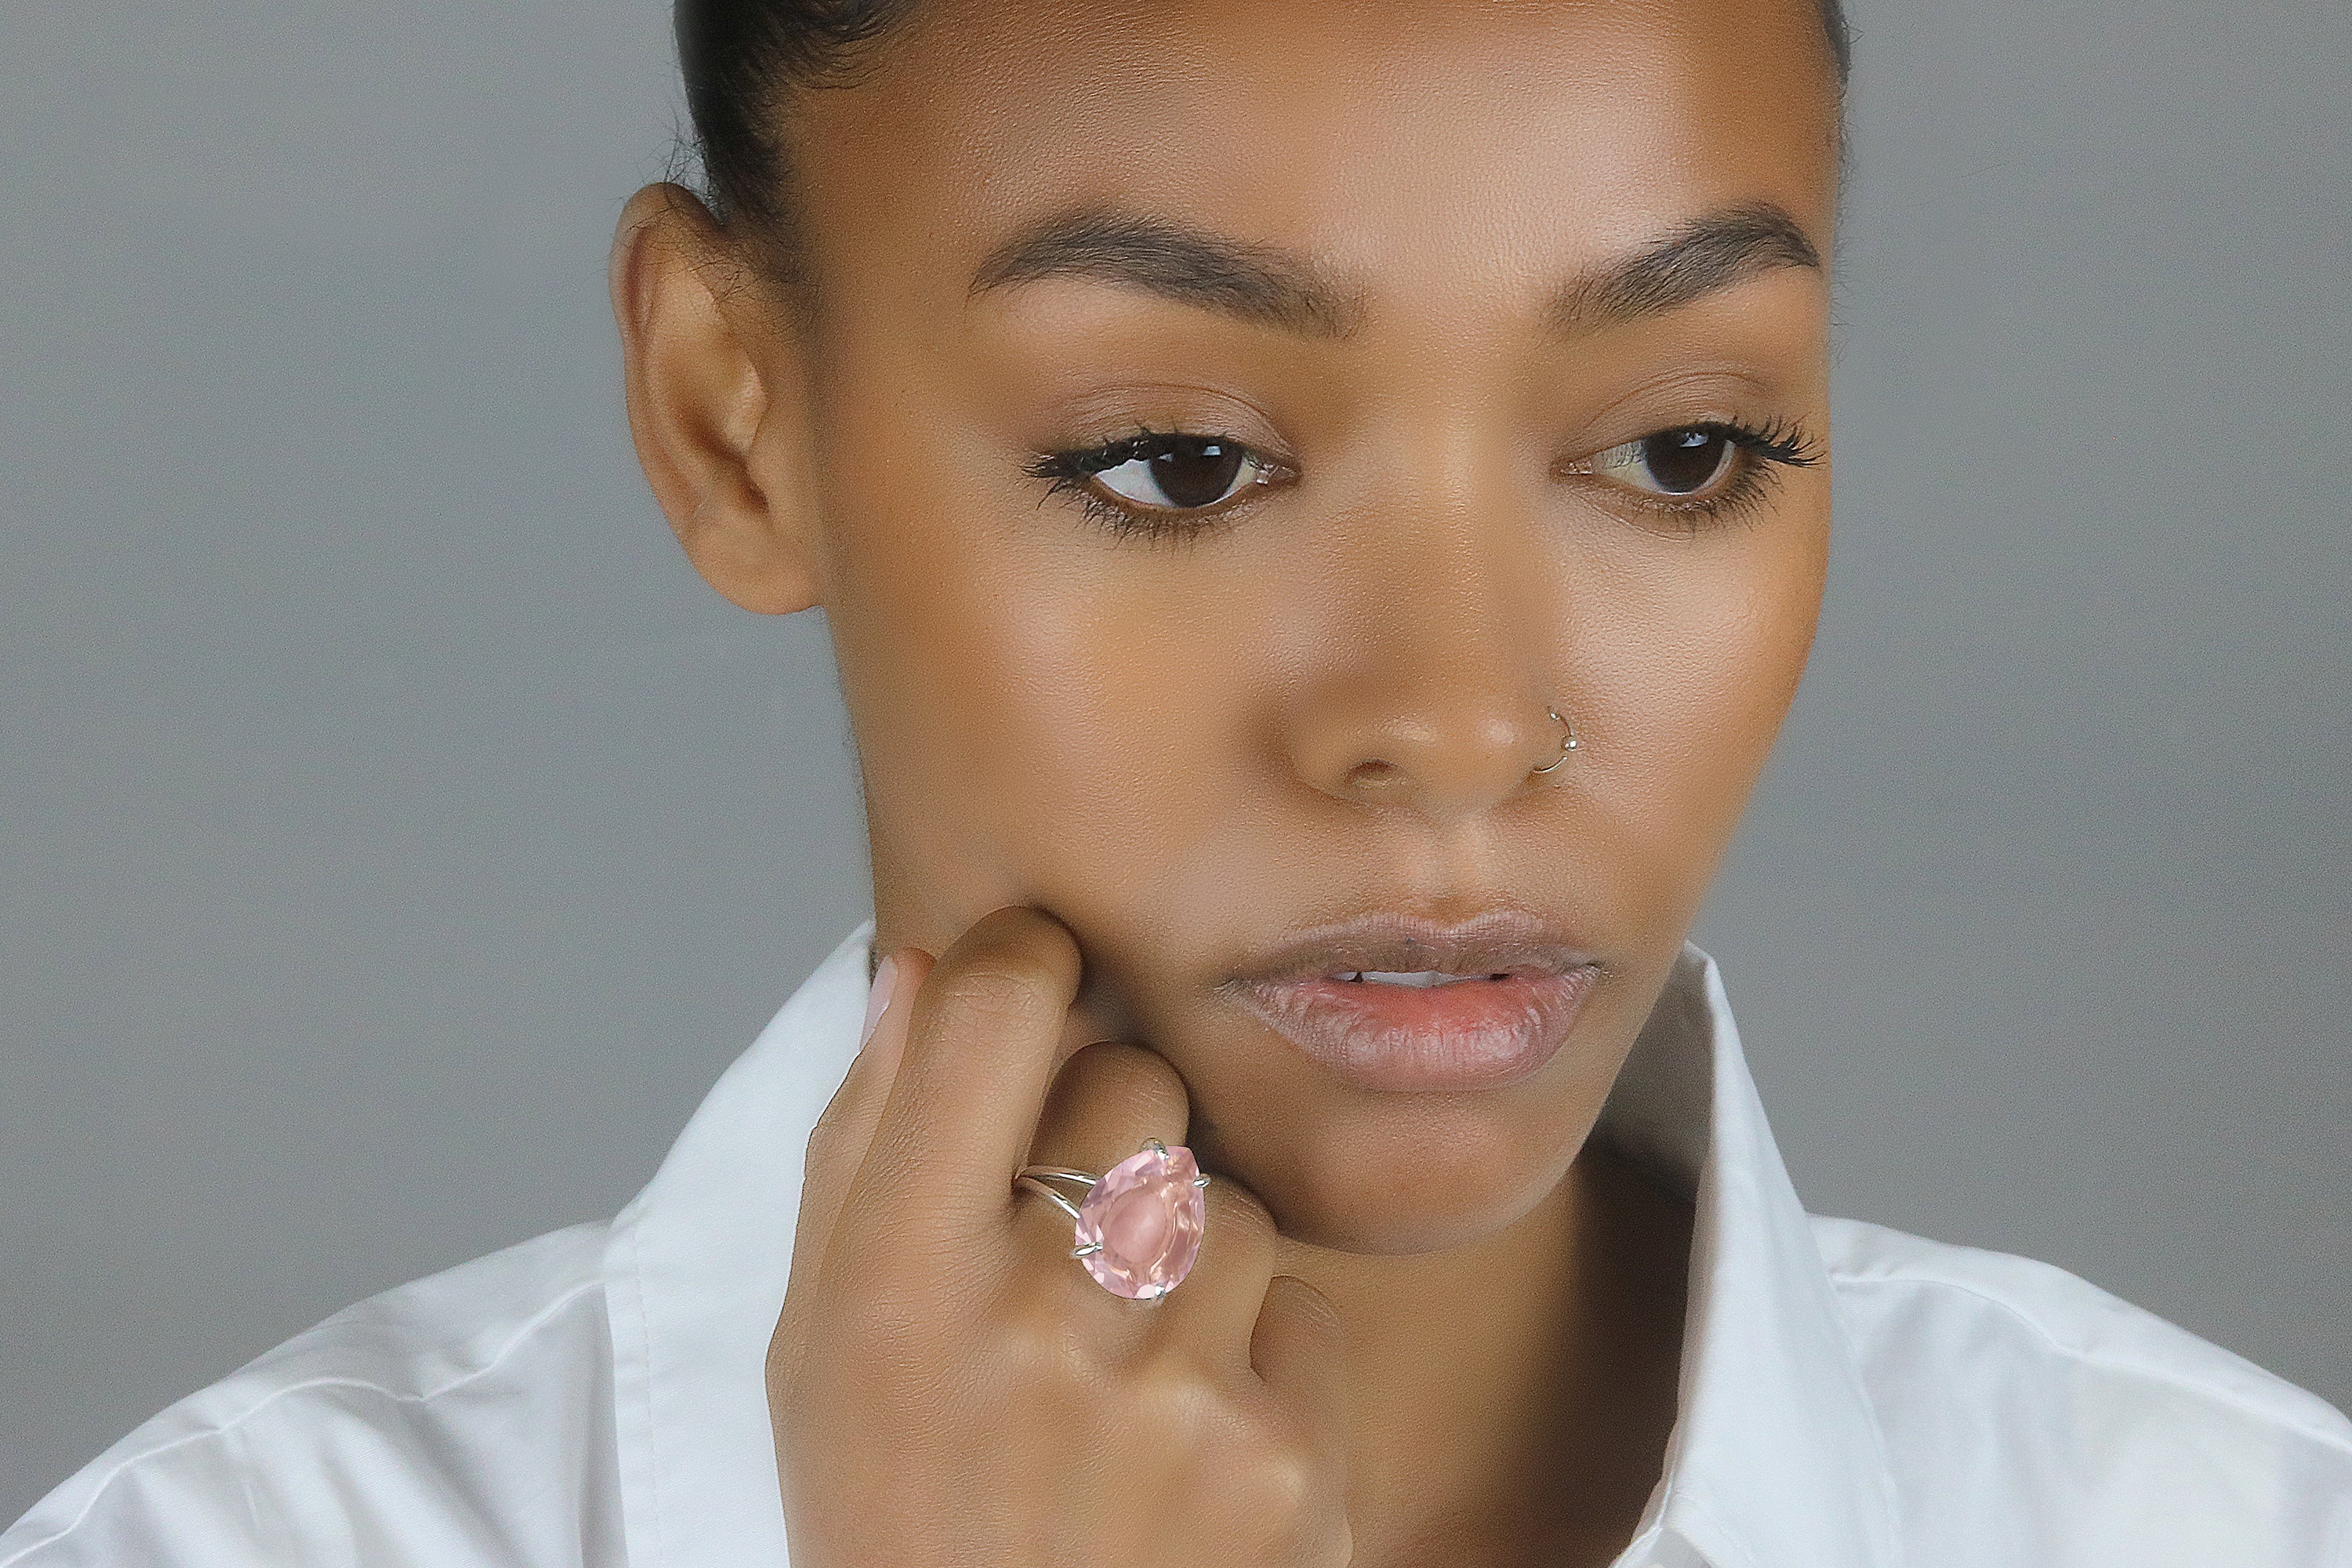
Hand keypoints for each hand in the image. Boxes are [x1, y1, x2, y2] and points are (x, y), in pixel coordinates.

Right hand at [768, 907, 1351, 1567]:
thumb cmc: (900, 1526)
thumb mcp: (820, 1349)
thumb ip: (862, 1145)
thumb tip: (921, 967)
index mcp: (895, 1277)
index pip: (994, 1008)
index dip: (1027, 961)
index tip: (1038, 978)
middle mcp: (1033, 1316)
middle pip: (1136, 1081)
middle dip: (1114, 1135)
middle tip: (1071, 1247)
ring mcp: (1171, 1387)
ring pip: (1237, 1200)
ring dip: (1196, 1264)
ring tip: (1126, 1384)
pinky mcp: (1286, 1458)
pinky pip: (1309, 1309)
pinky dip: (1266, 1363)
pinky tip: (1193, 1452)